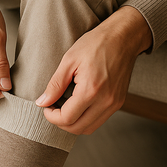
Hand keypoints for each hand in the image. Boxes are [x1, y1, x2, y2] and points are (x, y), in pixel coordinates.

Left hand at [35, 7, 151, 134]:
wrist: (124, 37)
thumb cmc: (97, 43)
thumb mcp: (69, 60)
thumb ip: (55, 84)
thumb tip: (42, 102)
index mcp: (91, 90)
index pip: (67, 119)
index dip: (51, 116)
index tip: (46, 107)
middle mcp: (105, 101)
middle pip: (77, 128)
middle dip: (61, 123)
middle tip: (53, 109)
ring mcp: (114, 104)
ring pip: (89, 128)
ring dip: (73, 123)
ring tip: (64, 108)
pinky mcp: (118, 102)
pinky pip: (99, 120)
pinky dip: (86, 119)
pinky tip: (78, 105)